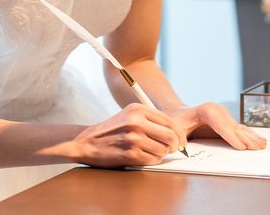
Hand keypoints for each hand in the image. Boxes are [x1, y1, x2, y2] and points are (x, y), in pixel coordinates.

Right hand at [68, 103, 187, 167]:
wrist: (88, 141)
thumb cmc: (113, 129)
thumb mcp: (130, 114)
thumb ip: (151, 119)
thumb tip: (176, 132)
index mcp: (139, 109)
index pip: (169, 121)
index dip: (179, 133)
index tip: (182, 141)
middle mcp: (137, 121)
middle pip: (170, 136)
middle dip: (174, 145)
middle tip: (172, 149)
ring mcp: (133, 138)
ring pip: (163, 149)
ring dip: (162, 154)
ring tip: (152, 151)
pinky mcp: (130, 154)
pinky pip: (153, 160)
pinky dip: (152, 160)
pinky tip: (144, 156)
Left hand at [169, 103, 266, 149]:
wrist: (178, 112)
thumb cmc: (176, 120)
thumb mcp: (174, 127)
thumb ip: (178, 136)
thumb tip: (183, 147)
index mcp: (206, 110)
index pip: (221, 125)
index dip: (231, 137)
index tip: (241, 148)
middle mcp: (218, 110)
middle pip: (234, 127)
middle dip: (245, 139)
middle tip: (256, 150)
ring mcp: (224, 114)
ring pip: (239, 128)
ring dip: (251, 137)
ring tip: (262, 145)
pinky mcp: (226, 120)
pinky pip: (240, 129)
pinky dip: (250, 135)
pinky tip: (260, 140)